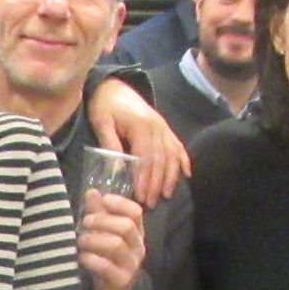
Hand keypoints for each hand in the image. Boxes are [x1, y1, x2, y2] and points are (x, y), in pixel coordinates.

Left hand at [78, 190, 143, 289]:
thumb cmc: (109, 259)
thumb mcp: (105, 235)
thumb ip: (99, 214)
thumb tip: (92, 192)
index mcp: (136, 233)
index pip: (136, 212)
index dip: (119, 203)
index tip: (103, 200)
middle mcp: (137, 247)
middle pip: (126, 226)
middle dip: (103, 221)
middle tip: (86, 222)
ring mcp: (131, 265)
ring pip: (116, 245)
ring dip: (93, 240)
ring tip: (81, 241)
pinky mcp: (121, 281)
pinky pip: (106, 266)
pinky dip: (90, 259)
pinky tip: (82, 257)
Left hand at [86, 78, 187, 203]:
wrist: (114, 86)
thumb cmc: (104, 105)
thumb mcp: (102, 123)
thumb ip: (110, 144)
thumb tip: (117, 170)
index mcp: (141, 126)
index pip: (145, 157)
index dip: (144, 178)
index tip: (140, 196)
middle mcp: (157, 126)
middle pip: (160, 160)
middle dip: (156, 183)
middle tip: (150, 203)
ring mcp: (163, 126)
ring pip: (172, 155)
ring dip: (170, 177)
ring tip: (166, 195)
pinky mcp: (165, 127)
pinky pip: (178, 145)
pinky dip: (183, 161)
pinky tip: (187, 175)